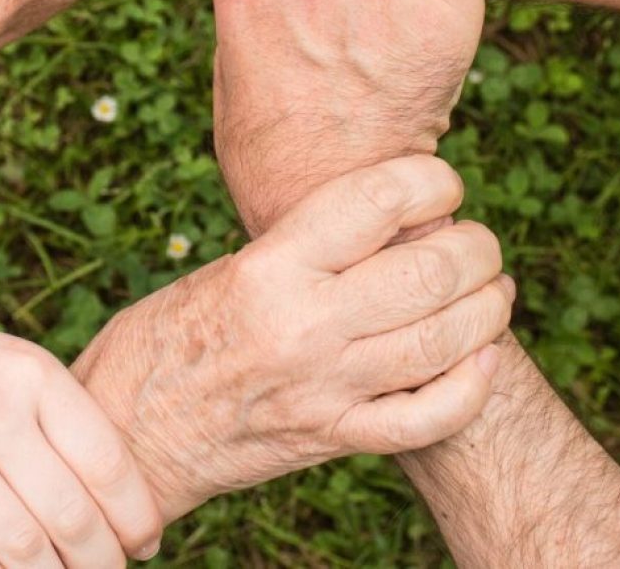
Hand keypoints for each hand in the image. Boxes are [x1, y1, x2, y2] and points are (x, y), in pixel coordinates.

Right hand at [72, 156, 512, 520]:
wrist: (127, 434)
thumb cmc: (161, 339)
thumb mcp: (222, 272)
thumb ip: (300, 251)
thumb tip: (383, 225)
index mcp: (267, 269)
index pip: (377, 201)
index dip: (431, 180)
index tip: (441, 183)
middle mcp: (302, 326)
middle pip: (430, 271)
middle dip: (476, 247)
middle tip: (477, 242)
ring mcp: (324, 389)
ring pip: (446, 341)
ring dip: (488, 308)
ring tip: (492, 289)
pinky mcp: (333, 438)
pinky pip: (429, 417)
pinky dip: (472, 386)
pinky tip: (481, 359)